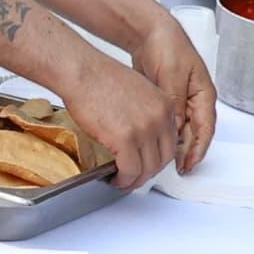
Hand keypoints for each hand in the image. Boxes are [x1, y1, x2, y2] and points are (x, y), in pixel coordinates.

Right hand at [63, 50, 181, 188]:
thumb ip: (147, 111)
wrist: (82, 73)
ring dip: (135, 180)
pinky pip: (130, 170)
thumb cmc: (99, 79)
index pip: (171, 142)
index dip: (158, 159)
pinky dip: (123, 180)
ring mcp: (144, 130)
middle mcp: (160, 118)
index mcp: (165, 105)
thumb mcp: (137, 91)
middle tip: (134, 176)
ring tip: (123, 180)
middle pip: (163, 159)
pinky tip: (115, 178)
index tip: (147, 164)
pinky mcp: (125, 140)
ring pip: (147, 168)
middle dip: (148, 172)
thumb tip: (142, 132)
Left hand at [134, 11, 217, 171]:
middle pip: (194, 133)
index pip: (206, 129)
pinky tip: (155, 144)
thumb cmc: (167, 45)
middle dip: (187, 153)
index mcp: (204, 94)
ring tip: (164, 162)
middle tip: (176, 169)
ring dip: (176, 146)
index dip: (198, 149)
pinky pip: (169, 123)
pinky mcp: (167, 99)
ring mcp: (181, 100)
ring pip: (182, 130)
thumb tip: (175, 127)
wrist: (150, 32)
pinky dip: (164, 135)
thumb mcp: (172, 76)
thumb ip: (175, 103)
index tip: (189, 164)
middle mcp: (195, 99)